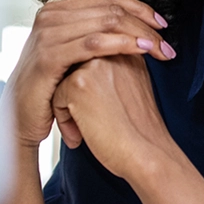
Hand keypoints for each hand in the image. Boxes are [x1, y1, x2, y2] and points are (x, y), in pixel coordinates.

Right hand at [0, 0, 172, 151]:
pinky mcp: (48, 57)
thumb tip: (135, 23)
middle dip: (144, 23)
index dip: (139, 7)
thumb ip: (96, 34)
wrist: (21, 119)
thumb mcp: (74, 55)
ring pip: (105, 22)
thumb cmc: (53, 89)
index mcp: (58, 11)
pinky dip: (123, 44)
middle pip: (110, 8)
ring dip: (140, 34)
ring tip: (162, 49)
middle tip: (167, 41)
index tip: (162, 25)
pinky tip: (143, 51)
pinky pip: (93, 44)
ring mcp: (47, 34)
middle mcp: (50, 16)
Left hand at [52, 55, 172, 180]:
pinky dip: (64, 120)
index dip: (95, 92)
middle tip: (95, 123)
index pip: (93, 63)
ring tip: (86, 131)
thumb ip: (116, 73)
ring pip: (64, 82)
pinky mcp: (79, 82)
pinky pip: (56, 97)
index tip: (108, 113)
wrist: (146, 153)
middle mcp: (112, 52)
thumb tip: (90, 76)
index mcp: (128, 51)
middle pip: (77, 69)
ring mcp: (95, 65)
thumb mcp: (134, 89)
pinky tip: (81, 135)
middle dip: (79, 97)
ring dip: (70, 109)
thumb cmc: (140, 130)